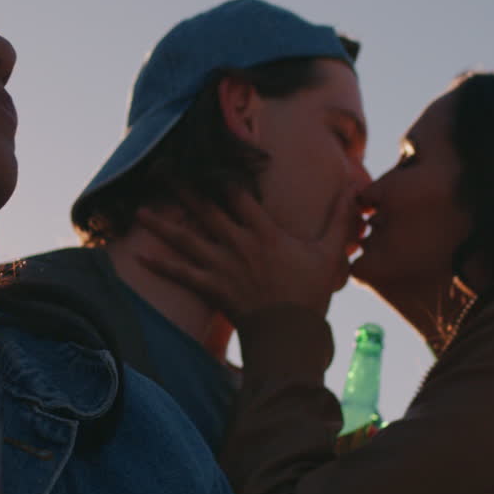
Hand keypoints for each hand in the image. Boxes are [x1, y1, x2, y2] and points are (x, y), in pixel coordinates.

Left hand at [135, 187, 354, 328]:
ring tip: (140, 210)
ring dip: (161, 224)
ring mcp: (222, 266)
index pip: (239, 196)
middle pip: (205, 210)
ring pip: (186, 239)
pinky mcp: (211, 287)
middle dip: (182, 189)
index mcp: (265, 233)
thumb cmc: (310, 295)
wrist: (290, 334)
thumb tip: (355, 193)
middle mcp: (239, 244)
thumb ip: (339, 220)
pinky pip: (180, 274)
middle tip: (160, 171)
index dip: (222, 175)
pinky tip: (139, 255)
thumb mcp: (328, 254)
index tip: (205, 159)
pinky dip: (159, 266)